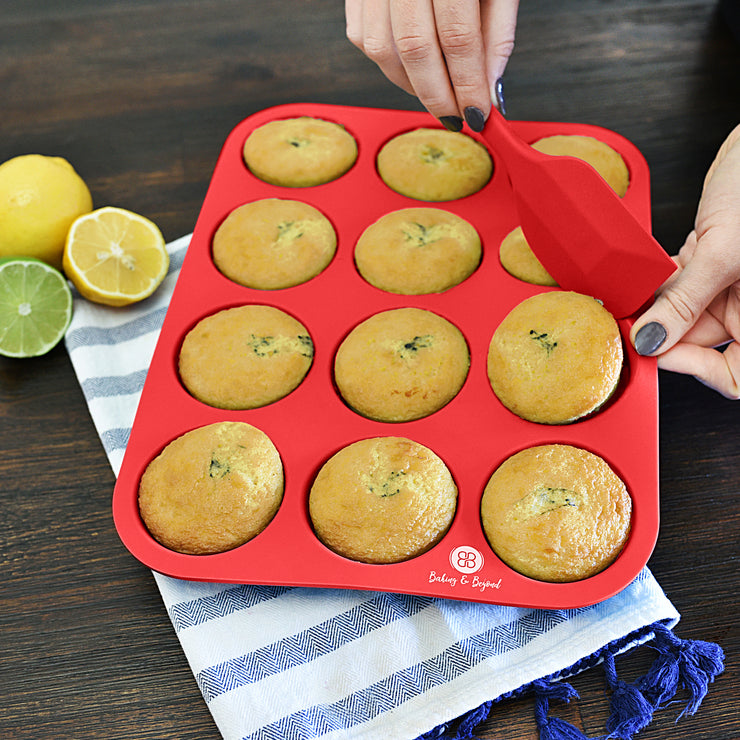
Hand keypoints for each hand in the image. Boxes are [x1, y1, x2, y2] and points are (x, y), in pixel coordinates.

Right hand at [345, 0, 518, 130]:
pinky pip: (363, 38)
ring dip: (412, 85)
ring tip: (438, 95)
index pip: (457, 36)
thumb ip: (496, 33)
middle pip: (415, 49)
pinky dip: (388, 64)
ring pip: (383, 50)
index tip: (479, 115)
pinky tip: (412, 69)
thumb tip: (489, 88)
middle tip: (457, 118)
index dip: (468, 84)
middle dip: (438, 95)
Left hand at [631, 124, 739, 398]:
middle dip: (665, 332)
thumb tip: (652, 340)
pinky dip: (663, 282)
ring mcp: (736, 287)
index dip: (696, 370)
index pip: (735, 376)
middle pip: (702, 345)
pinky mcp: (716, 264)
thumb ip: (687, 302)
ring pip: (685, 316)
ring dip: (658, 305)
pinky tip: (653, 271)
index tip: (657, 349)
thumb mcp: (727, 251)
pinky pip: (682, 287)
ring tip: (639, 291)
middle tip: (633, 319)